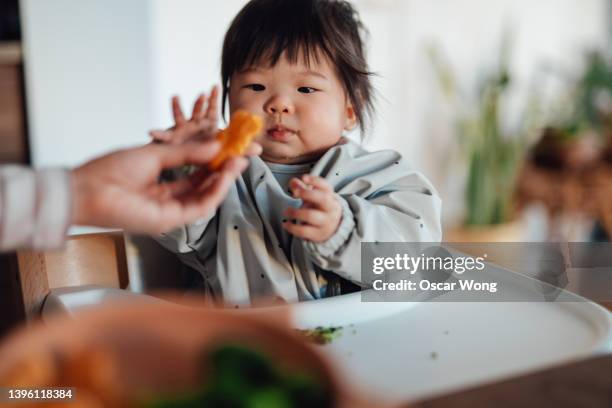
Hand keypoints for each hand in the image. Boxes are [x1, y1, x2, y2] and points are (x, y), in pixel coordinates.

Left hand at [71, 140, 246, 234]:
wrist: (88, 189)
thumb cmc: (111, 171)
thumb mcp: (154, 154)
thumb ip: (185, 153)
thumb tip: (214, 147)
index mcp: (159, 185)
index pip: (193, 175)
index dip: (212, 163)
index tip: (227, 150)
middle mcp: (166, 200)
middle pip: (202, 187)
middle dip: (222, 171)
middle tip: (239, 156)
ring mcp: (169, 212)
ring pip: (205, 198)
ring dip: (223, 181)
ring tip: (236, 163)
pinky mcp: (169, 221)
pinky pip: (199, 207)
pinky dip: (213, 192)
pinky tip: (223, 176)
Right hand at [150, 86, 261, 155]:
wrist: (193, 168)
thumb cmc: (209, 157)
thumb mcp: (227, 153)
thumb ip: (242, 150)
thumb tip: (260, 149)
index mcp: (208, 127)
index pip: (211, 111)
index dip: (213, 99)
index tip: (215, 86)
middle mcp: (195, 127)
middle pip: (197, 112)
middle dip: (199, 103)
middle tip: (202, 94)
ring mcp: (184, 132)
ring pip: (180, 118)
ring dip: (178, 108)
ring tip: (176, 98)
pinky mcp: (174, 140)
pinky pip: (165, 136)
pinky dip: (158, 135)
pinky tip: (152, 134)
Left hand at [282, 175, 341, 241]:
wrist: (333, 229)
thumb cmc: (321, 210)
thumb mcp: (314, 198)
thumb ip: (302, 188)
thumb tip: (293, 181)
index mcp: (330, 197)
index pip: (326, 186)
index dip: (315, 181)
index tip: (304, 178)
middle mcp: (330, 209)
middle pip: (322, 199)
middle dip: (307, 194)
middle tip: (294, 193)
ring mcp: (325, 222)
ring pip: (311, 215)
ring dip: (295, 212)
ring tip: (286, 211)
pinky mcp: (317, 234)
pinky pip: (304, 231)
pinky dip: (292, 227)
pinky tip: (286, 224)